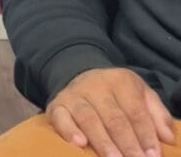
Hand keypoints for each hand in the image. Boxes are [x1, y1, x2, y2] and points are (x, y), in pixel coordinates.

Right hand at [48, 67, 173, 156]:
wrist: (79, 75)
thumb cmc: (116, 94)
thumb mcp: (140, 94)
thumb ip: (156, 114)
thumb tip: (167, 138)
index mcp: (120, 81)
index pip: (136, 111)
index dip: (146, 135)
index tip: (153, 155)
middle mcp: (95, 85)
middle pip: (114, 117)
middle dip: (127, 143)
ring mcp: (73, 95)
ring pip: (88, 118)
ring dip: (102, 142)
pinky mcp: (56, 105)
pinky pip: (60, 118)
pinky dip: (69, 130)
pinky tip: (79, 144)